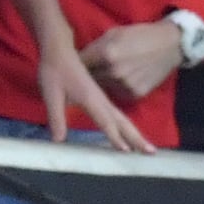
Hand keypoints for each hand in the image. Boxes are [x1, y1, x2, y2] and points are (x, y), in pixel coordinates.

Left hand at [37, 37, 154, 149]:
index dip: (116, 137)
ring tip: (147, 147)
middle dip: (137, 138)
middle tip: (152, 152)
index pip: (106, 122)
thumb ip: (56, 117)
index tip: (127, 151)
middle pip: (123, 122)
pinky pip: (117, 113)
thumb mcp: (51, 94)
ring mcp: (103, 98)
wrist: (60, 50)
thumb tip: (58, 140)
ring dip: (135, 133)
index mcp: (91, 100)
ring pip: (122, 118)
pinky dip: (126, 125)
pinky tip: (128, 131)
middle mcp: (101, 100)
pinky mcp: (100, 96)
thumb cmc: (54, 71)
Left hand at [80, 19, 185, 104]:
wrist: (170, 45)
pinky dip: (115, 87)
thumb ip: (94, 46)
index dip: (73, 63)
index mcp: (105, 54)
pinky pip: (116, 93)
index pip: (78, 63)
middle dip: (86, 73)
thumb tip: (77, 57)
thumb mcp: (113, 33)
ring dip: (101, 81)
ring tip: (107, 72)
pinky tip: (121, 78)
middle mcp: (113, 72)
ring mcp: (125, 85)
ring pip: (101, 87)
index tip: (69, 62)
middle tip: (87, 69)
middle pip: (88, 78)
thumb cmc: (139, 34)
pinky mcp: (135, 94)